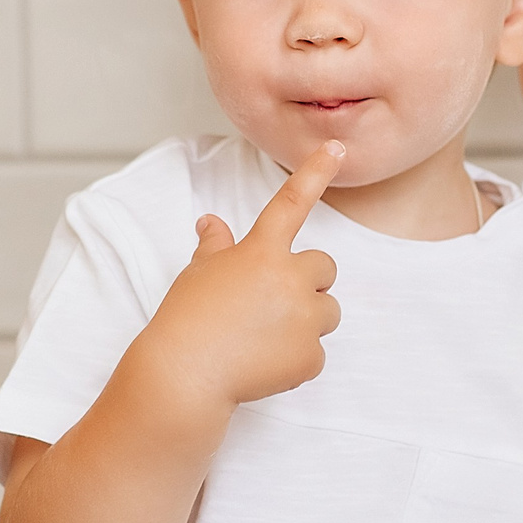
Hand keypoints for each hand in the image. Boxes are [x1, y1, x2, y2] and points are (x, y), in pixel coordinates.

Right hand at [141, 141, 345, 409]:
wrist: (186, 375)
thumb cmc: (185, 320)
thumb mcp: (197, 273)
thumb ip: (215, 247)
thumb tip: (212, 223)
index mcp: (260, 252)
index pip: (291, 202)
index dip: (315, 172)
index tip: (337, 148)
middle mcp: (289, 278)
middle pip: (324, 268)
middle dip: (308, 283)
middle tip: (273, 304)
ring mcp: (303, 318)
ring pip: (328, 311)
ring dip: (307, 321)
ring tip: (266, 337)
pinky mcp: (309, 355)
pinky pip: (315, 353)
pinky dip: (296, 360)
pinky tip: (264, 364)